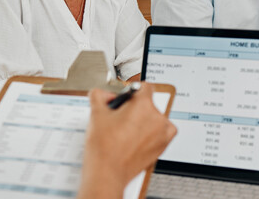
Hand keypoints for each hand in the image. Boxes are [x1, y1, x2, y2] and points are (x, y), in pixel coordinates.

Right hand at [78, 83, 176, 197]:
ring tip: (127, 130)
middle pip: (148, 103)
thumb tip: (102, 94)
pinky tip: (135, 138)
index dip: (132, 91)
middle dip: (135, 108)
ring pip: (154, 118)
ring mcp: (162, 133)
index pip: (144, 86)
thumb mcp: (96, 113)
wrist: (108, 172)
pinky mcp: (162, 146)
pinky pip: (160, 132)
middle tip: (120, 118)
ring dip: (143, 121)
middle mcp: (157, 117)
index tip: (126, 98)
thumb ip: (99, 95)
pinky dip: (151, 133)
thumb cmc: (104, 147)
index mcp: (143, 104)